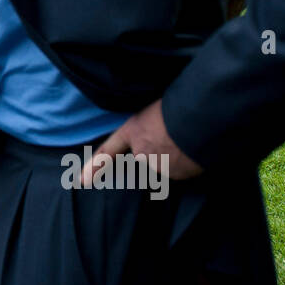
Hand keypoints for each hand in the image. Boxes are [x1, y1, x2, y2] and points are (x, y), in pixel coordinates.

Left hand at [79, 99, 202, 188]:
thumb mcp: (156, 108)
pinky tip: (196, 148)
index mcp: (133, 131)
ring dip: (175, 157)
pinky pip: (182, 170)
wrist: (202, 118)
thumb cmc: (180, 104)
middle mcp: (142, 153)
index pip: (108, 150)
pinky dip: (188, 163)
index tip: (81, 180)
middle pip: (146, 157)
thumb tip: (160, 135)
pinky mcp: (178, 176)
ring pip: (166, 165)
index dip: (94, 166)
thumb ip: (150, 126)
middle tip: (175, 135)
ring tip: (189, 137)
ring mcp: (159, 167)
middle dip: (158, 150)